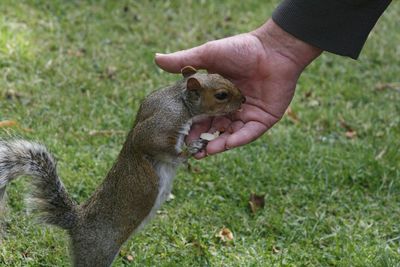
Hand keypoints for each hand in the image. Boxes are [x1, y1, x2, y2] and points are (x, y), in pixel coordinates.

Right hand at [155, 19, 320, 157]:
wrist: (274, 49)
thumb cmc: (241, 49)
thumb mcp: (209, 54)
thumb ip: (184, 61)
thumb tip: (156, 58)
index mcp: (217, 95)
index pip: (200, 114)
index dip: (190, 124)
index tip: (177, 133)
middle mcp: (230, 107)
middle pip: (213, 127)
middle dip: (201, 139)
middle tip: (188, 149)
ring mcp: (246, 114)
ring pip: (229, 134)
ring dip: (217, 144)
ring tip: (203, 153)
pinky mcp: (263, 119)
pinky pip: (248, 134)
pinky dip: (237, 140)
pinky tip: (225, 145)